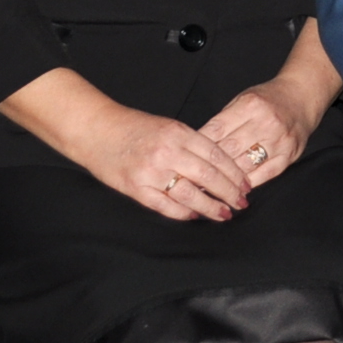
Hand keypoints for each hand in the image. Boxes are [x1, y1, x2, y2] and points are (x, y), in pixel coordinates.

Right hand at [70, 105, 252, 222]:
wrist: (96, 130)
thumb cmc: (134, 127)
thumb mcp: (168, 126)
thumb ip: (191, 144)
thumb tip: (219, 167)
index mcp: (179, 133)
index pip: (216, 156)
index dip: (235, 173)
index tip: (246, 185)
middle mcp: (167, 152)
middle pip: (208, 177)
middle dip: (229, 193)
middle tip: (242, 203)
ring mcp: (151, 172)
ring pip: (190, 195)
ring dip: (211, 207)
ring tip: (224, 214)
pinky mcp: (136, 188)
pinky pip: (166, 206)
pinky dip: (184, 213)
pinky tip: (195, 216)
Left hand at [199, 78, 328, 192]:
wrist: (302, 98)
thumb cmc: (268, 99)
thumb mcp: (243, 99)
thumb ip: (224, 121)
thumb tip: (198, 146)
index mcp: (250, 105)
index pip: (217, 130)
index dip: (199, 147)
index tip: (185, 160)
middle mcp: (266, 123)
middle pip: (229, 150)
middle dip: (208, 166)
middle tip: (191, 179)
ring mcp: (279, 141)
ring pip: (244, 166)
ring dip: (225, 179)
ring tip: (208, 189)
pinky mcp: (288, 156)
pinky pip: (264, 175)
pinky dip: (247, 184)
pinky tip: (235, 189)